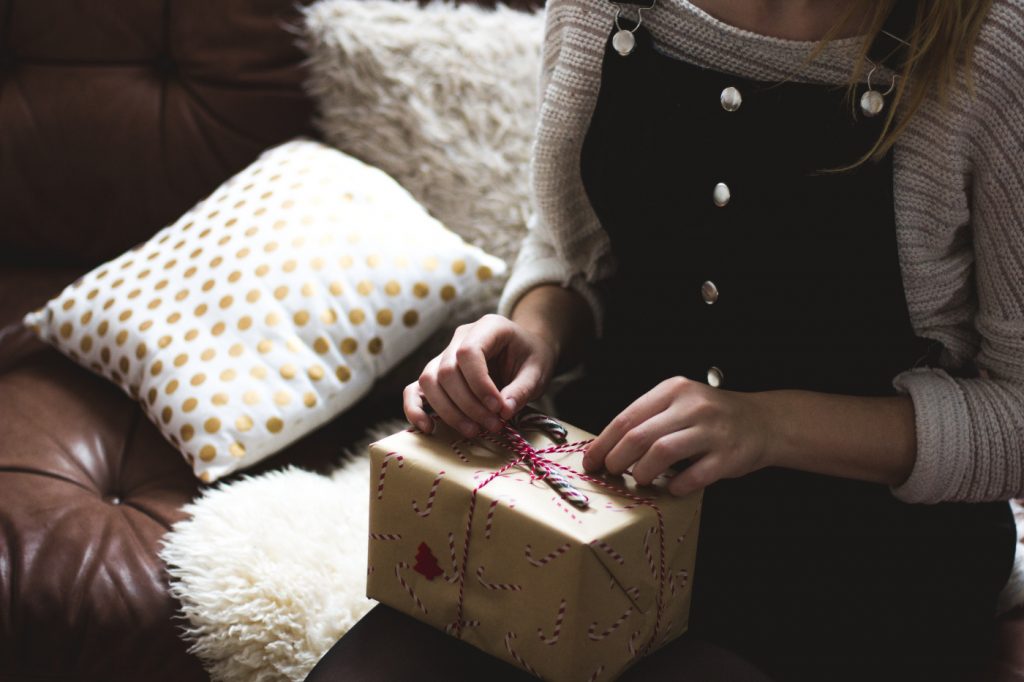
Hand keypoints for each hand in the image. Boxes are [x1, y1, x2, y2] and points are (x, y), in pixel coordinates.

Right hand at [403, 313, 558, 437]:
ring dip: (449, 412)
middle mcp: (460, 337)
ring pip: (429, 382)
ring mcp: (444, 354)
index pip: (468, 353)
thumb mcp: (538, 371)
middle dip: (469, 405)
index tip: (499, 408)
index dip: (479, 385)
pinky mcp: (436, 374)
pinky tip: (427, 428)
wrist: (525, 352)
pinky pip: (415, 389)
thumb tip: (503, 411)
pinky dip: (415, 408)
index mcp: (488, 327)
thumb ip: (522, 389)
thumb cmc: (532, 358)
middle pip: (447, 371)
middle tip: (494, 426)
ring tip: (474, 431)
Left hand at [581, 376, 776, 496]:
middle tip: (612, 473)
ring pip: (662, 453)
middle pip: (639, 435)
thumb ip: (649, 419)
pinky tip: (673, 488)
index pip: (627, 418)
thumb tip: (607, 449)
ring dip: (644, 472)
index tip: (591, 461)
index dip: (604, 443)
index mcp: (673, 390)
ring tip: (641, 480)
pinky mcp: (729, 455)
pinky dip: (677, 486)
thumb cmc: (712, 417)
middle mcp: (692, 406)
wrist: (763, 422)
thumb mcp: (680, 404)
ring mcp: (712, 430)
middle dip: (617, 460)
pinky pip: (694, 476)